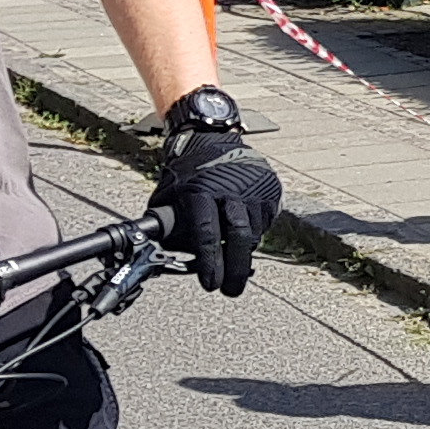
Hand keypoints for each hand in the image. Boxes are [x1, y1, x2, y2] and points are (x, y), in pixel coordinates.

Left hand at [150, 93, 279, 294]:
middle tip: (229, 290)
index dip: (209, 262)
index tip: (210, 284)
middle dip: (235, 269)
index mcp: (202, 192)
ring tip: (232, 262)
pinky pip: (264, 224)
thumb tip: (158, 259)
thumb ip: (169, 226)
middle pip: (239, 238)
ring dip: (242, 253)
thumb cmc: (188, 173)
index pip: (207, 233)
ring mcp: (255, 190)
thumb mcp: (170, 196)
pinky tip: (241, 235)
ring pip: (253, 234)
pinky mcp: (271, 192)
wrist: (212, 138)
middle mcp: (231, 191)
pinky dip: (253, 235)